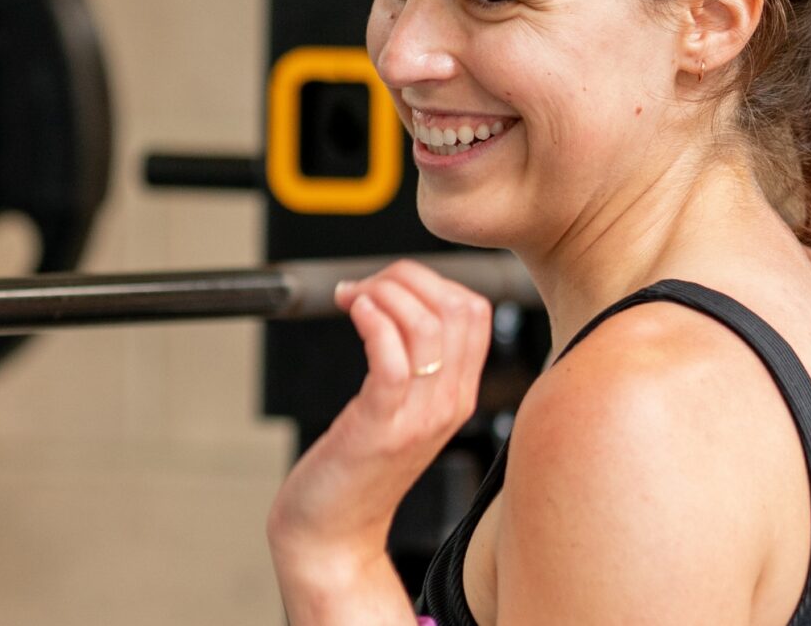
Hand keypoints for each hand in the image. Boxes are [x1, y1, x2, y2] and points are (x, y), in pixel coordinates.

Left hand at [268, 260, 494, 568]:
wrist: (334, 533)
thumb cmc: (355, 469)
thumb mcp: (399, 412)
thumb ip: (410, 368)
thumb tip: (394, 304)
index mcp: (459, 396)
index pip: (476, 311)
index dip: (430, 280)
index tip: (386, 285)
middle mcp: (448, 404)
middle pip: (457, 307)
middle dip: (406, 278)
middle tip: (363, 288)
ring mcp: (418, 418)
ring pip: (427, 325)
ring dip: (383, 293)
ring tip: (352, 300)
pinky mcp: (380, 428)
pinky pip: (391, 360)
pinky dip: (373, 322)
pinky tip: (354, 313)